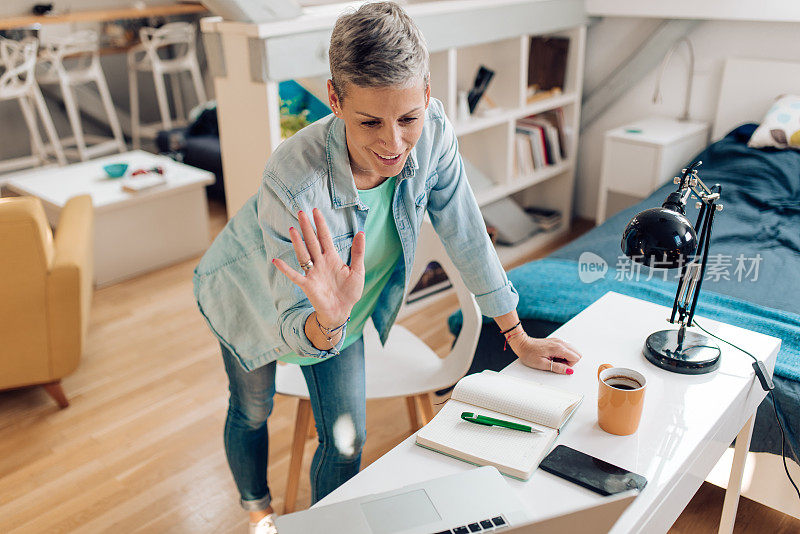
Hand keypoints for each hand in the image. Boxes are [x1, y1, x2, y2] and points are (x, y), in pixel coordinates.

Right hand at [272, 208, 365, 325]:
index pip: (325, 237)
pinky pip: (295, 275)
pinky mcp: (308, 285)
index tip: (315, 211)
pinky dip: (286, 269)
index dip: (320, 224)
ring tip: (292, 229)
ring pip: (303, 254)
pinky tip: (276, 261)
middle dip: (307, 228)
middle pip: (312, 242)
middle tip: (301, 213)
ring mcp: (313, 273)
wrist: (342, 311)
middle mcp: (320, 262)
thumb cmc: (350, 292)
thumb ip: (358, 252)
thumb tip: (361, 232)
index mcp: (332, 258)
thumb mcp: (358, 270)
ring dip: (298, 242)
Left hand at [508, 334, 581, 374]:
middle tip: (557, 363)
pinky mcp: (555, 341)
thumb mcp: (543, 364)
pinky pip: (565, 348)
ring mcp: (558, 341)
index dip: (569, 365)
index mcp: (558, 348)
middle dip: (569, 361)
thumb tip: (569, 371)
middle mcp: (560, 343)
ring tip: (554, 359)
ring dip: (566, 357)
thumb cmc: (529, 354)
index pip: (576, 357)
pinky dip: (562, 354)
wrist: (522, 345)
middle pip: (577, 353)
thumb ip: (558, 367)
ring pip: (572, 350)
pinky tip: (552, 356)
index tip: (558, 365)